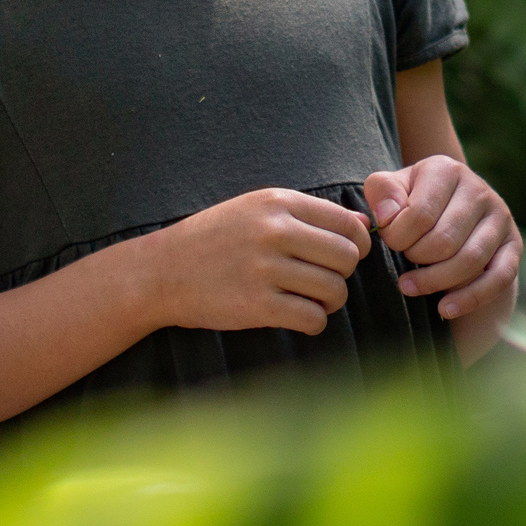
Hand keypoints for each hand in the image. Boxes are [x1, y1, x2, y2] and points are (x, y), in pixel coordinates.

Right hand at [147, 188, 372, 335]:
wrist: (161, 271)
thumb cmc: (215, 239)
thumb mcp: (257, 209)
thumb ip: (309, 215)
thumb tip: (364, 224)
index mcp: (278, 203)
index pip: (347, 223)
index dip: (356, 245)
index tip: (342, 257)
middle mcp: (275, 231)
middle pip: (347, 257)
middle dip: (343, 275)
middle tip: (323, 281)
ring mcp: (265, 269)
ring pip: (334, 290)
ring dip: (329, 302)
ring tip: (310, 300)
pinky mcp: (257, 306)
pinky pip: (312, 318)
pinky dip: (314, 323)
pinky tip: (299, 317)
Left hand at [363, 156, 520, 322]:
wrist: (452, 208)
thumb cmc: (414, 200)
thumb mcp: (392, 189)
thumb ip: (382, 193)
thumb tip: (388, 217)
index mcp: (447, 170)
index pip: (419, 215)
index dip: (397, 238)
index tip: (391, 241)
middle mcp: (479, 190)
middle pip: (444, 241)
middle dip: (416, 258)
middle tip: (404, 260)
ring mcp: (500, 217)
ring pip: (469, 261)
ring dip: (434, 282)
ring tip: (409, 286)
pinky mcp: (513, 244)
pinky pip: (498, 278)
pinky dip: (470, 299)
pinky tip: (444, 309)